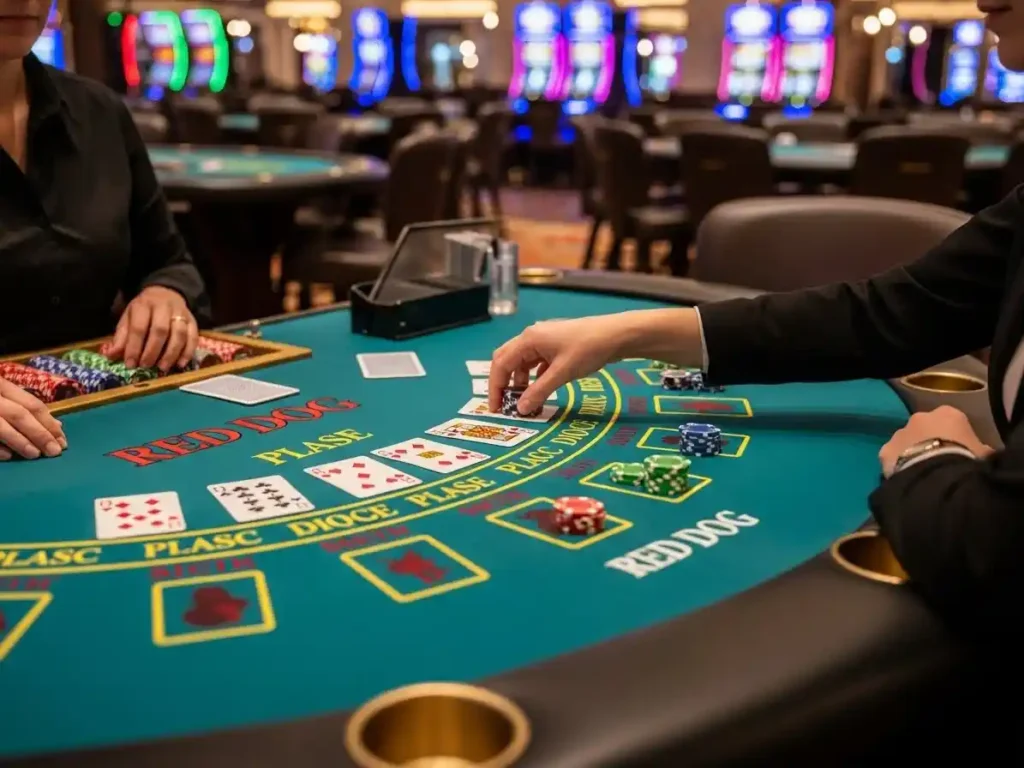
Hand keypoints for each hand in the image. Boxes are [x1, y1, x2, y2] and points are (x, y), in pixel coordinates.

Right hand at [0, 378, 66, 459]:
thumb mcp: (4, 394)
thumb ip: (25, 407)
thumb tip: (57, 425)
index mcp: (1, 385)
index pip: (32, 404)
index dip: (49, 423)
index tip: (63, 440)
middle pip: (20, 414)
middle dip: (40, 433)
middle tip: (55, 451)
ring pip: (1, 425)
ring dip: (20, 441)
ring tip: (35, 455)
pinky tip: (8, 456)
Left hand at [106, 286, 197, 371]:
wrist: (166, 293)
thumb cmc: (144, 310)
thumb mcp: (128, 318)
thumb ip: (121, 337)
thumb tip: (111, 356)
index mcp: (143, 305)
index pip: (139, 327)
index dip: (134, 347)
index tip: (130, 364)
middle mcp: (163, 307)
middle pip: (160, 330)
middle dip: (152, 351)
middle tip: (146, 366)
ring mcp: (181, 313)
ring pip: (179, 334)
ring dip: (171, 353)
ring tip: (162, 367)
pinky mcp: (193, 320)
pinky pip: (193, 337)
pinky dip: (188, 352)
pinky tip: (180, 364)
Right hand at [488, 316, 627, 414]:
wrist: (616, 335)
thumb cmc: (588, 350)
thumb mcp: (562, 373)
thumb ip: (538, 391)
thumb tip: (520, 409)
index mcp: (528, 340)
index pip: (501, 364)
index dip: (495, 388)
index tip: (496, 409)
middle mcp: (531, 337)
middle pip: (507, 360)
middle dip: (503, 383)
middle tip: (504, 406)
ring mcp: (543, 340)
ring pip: (522, 363)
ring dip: (520, 382)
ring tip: (524, 402)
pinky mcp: (555, 346)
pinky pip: (536, 363)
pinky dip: (534, 378)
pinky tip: (540, 391)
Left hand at [879, 405, 992, 476]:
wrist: (936, 476)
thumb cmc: (965, 461)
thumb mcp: (984, 455)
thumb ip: (980, 449)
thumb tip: (981, 452)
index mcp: (949, 414)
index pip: (953, 422)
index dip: (956, 439)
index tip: (959, 453)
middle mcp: (920, 417)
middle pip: (925, 429)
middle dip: (930, 443)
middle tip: (938, 464)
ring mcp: (899, 433)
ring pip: (906, 443)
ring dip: (911, 453)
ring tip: (921, 474)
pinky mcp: (884, 451)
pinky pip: (892, 458)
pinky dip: (897, 466)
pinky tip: (906, 480)